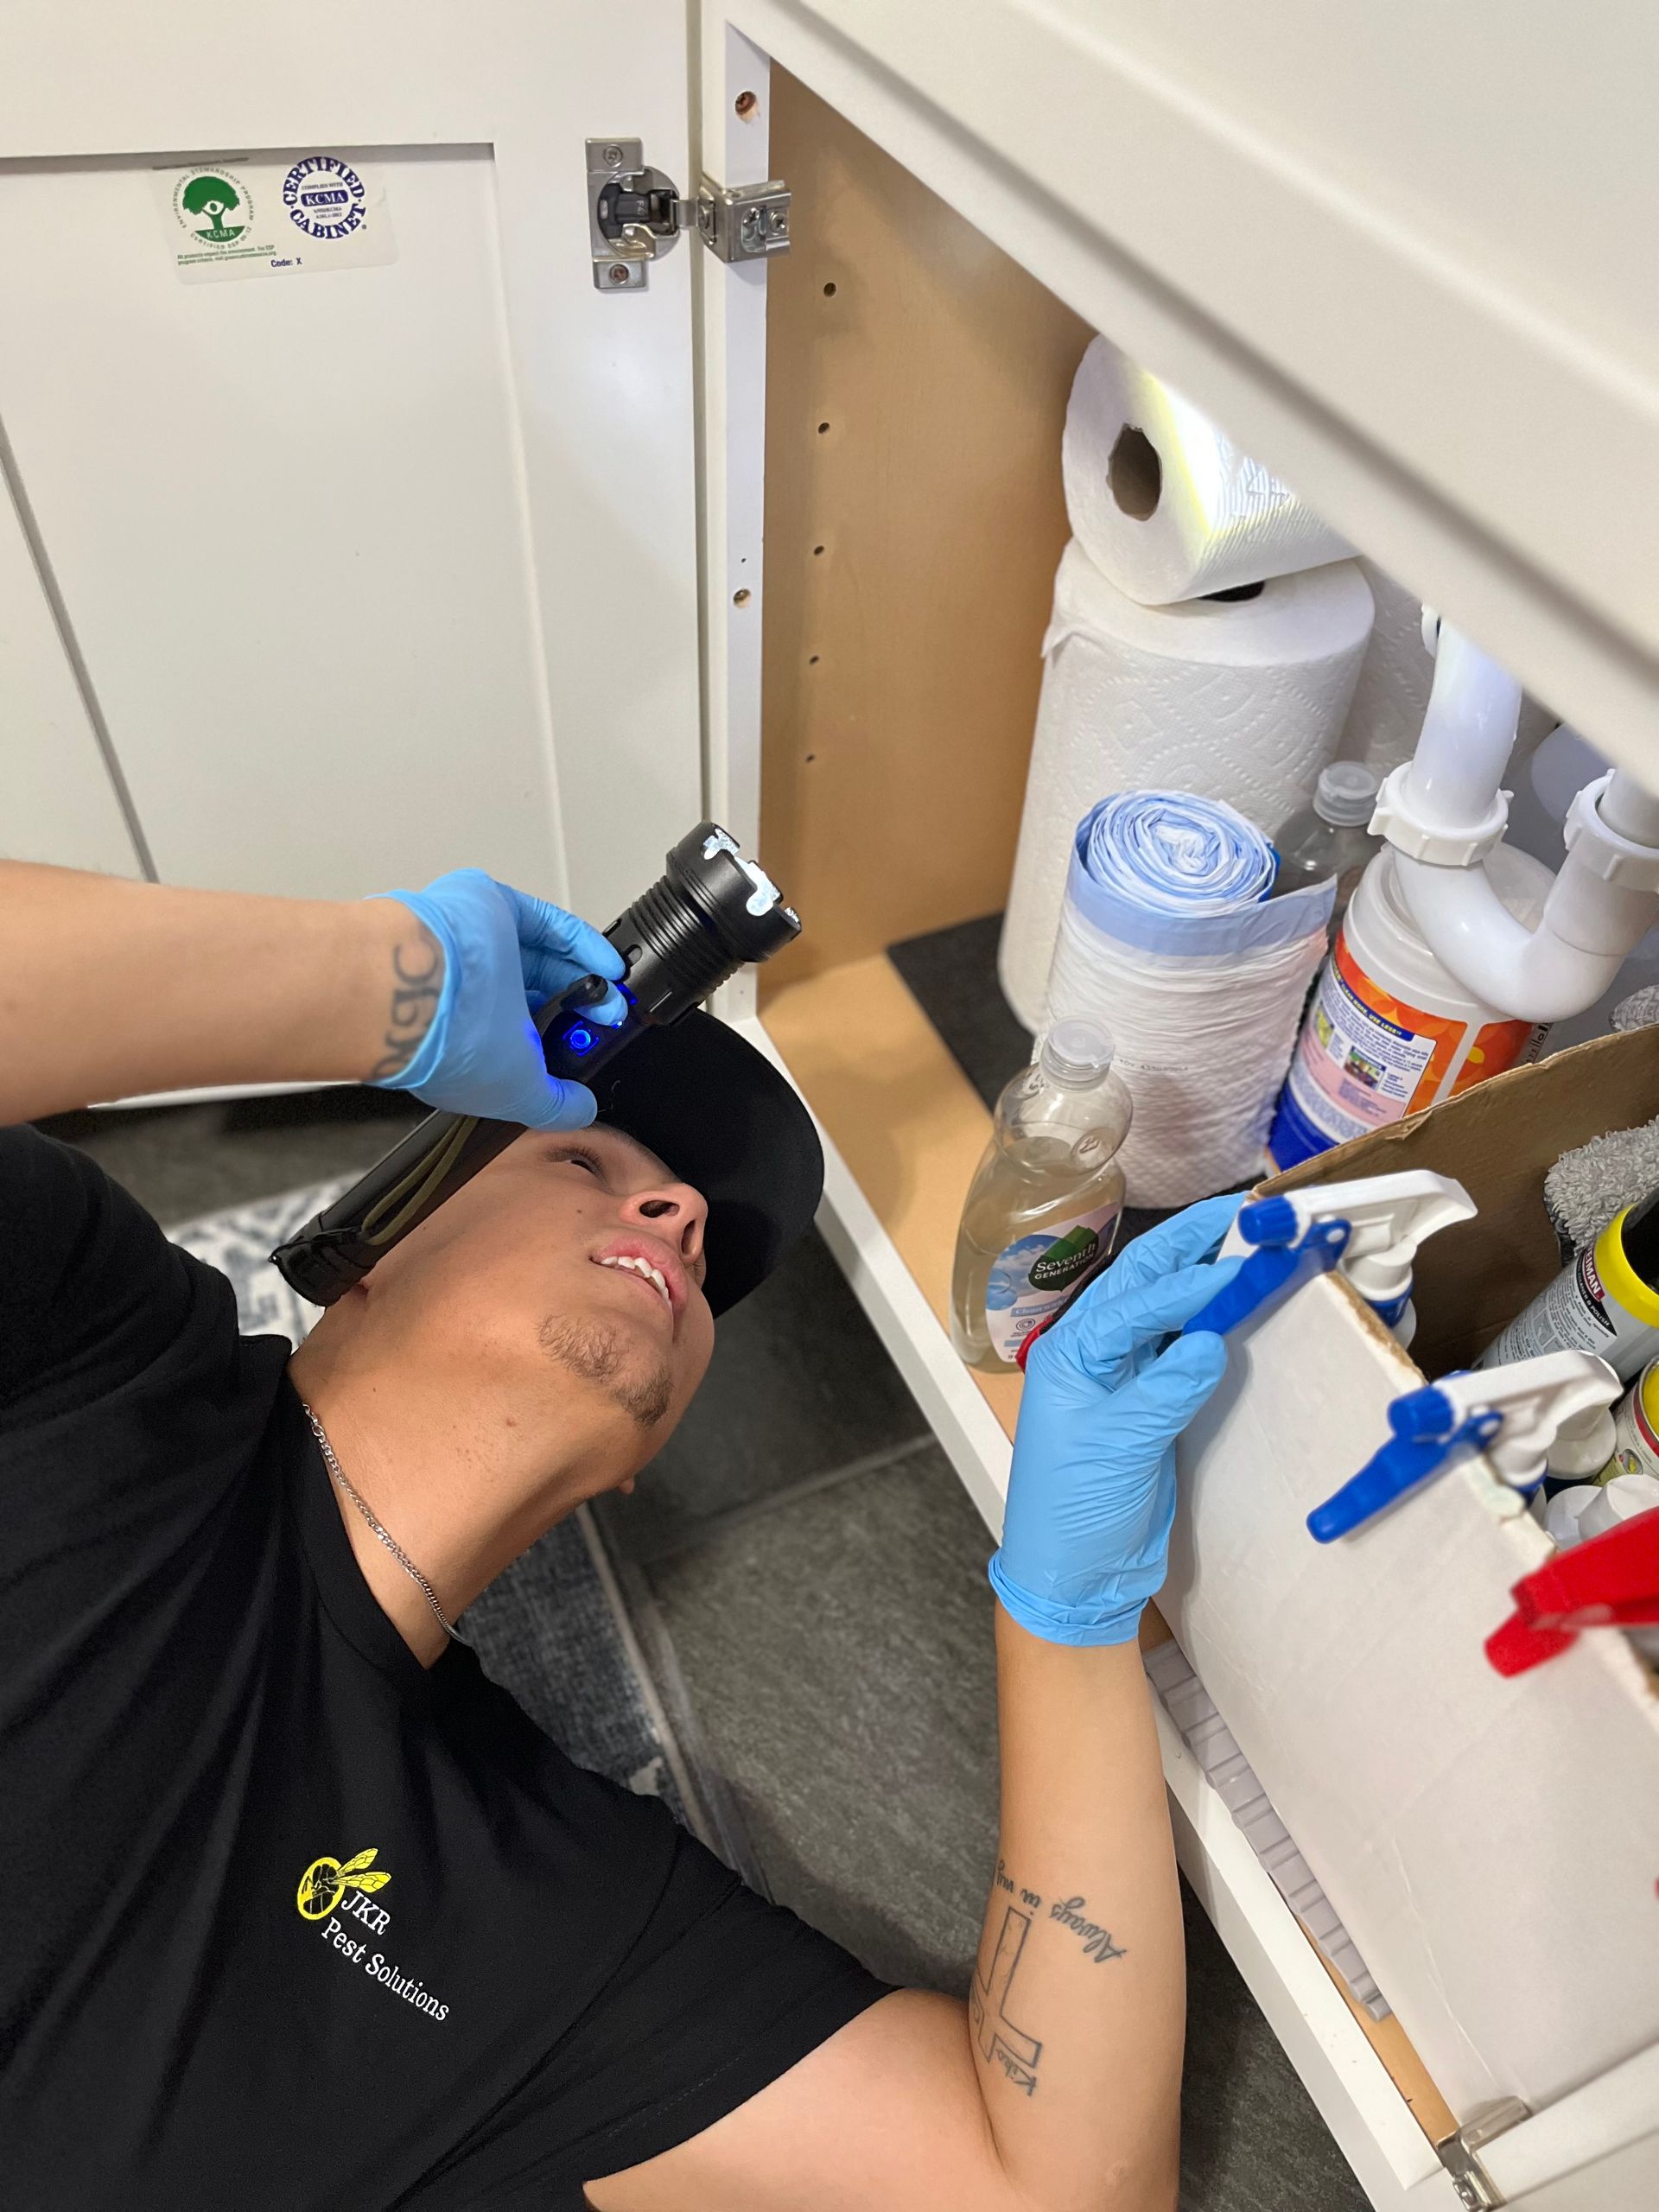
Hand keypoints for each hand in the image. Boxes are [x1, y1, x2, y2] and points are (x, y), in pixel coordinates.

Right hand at [368, 870, 625, 1128]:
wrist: (416, 985)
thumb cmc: (448, 1044)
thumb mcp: (515, 1092)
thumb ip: (553, 1104)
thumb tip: (582, 1109)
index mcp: (466, 1037)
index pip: (521, 1037)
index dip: (561, 1042)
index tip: (592, 1048)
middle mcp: (470, 990)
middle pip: (535, 991)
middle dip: (578, 1007)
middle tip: (608, 1018)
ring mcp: (476, 945)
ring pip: (541, 954)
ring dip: (584, 974)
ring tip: (614, 993)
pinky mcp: (487, 904)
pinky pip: (545, 922)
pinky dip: (580, 943)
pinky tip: (608, 964)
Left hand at [990, 1194, 1243, 1646]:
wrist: (1076, 1577)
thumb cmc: (1075, 1512)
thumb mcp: (1118, 1449)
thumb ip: (1165, 1392)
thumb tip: (1210, 1340)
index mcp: (1070, 1355)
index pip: (1133, 1301)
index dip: (1185, 1280)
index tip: (1236, 1261)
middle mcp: (1093, 1355)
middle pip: (1143, 1286)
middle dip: (1189, 1247)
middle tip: (1241, 1215)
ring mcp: (1123, 1379)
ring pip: (1165, 1312)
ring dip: (1202, 1279)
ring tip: (1247, 1245)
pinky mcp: (1151, 1406)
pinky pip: (1181, 1351)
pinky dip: (1210, 1325)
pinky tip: (1239, 1308)